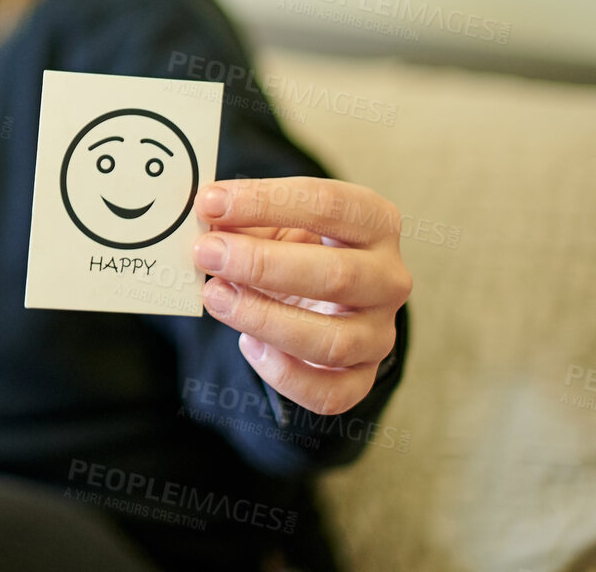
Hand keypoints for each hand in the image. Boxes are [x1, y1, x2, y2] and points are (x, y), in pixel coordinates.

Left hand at [190, 177, 411, 416]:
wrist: (319, 295)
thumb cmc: (296, 247)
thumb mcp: (275, 222)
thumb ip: (245, 219)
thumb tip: (206, 221)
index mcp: (376, 222)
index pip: (329, 206)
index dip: (266, 202)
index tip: (210, 203)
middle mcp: (389, 278)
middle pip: (337, 275)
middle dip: (262, 264)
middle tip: (207, 253)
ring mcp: (380, 333)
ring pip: (333, 340)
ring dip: (264, 319)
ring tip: (215, 296)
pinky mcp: (362, 376)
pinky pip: (330, 392)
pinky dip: (283, 373)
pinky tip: (248, 344)